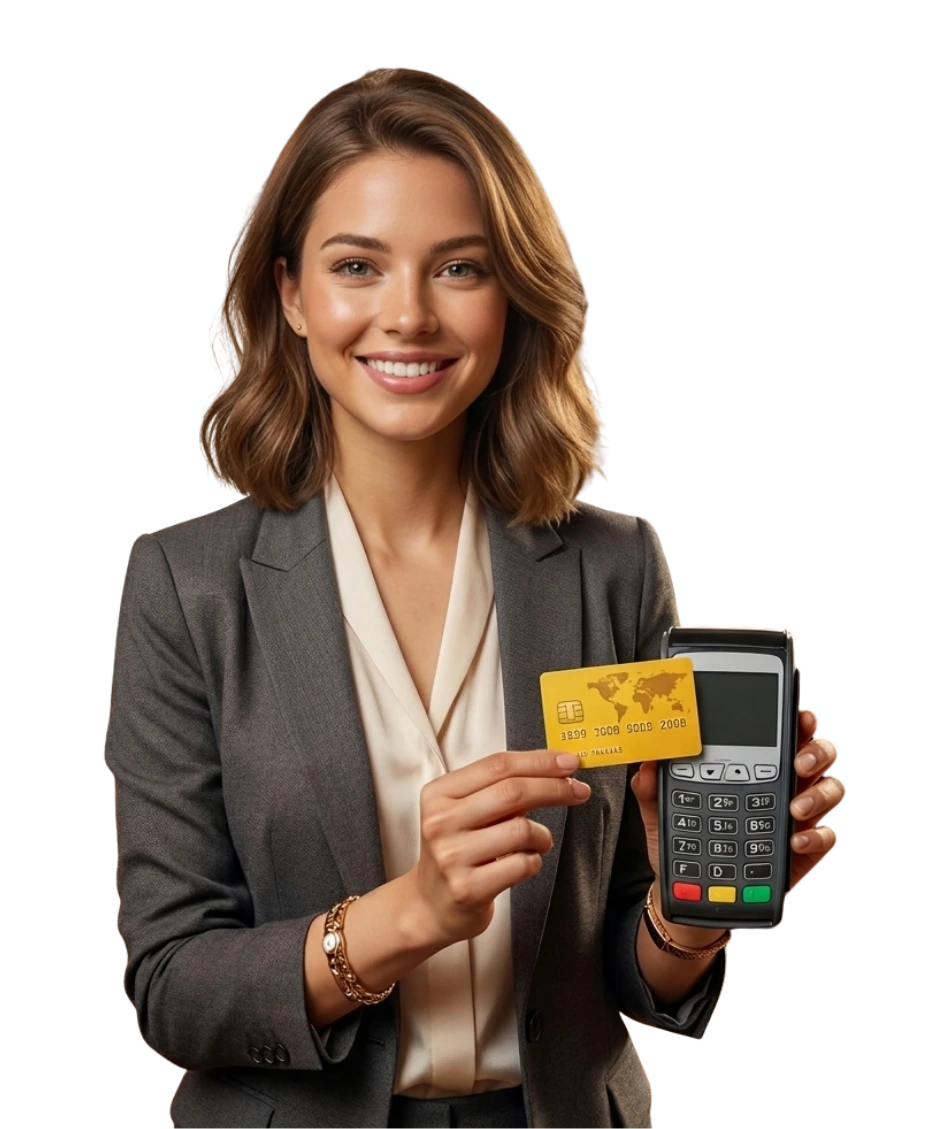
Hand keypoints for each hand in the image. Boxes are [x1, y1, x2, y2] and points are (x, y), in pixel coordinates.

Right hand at [408, 750, 591, 947]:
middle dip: (554, 788)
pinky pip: (522, 865)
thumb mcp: (467, 812)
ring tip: (538, 842)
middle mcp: (440, 822)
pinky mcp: (467, 889)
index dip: (539, 761)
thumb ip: (501, 791)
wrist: (428, 906)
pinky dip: (534, 861)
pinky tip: (524, 863)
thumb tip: (556, 771)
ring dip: (542, 835)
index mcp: (439, 793)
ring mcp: (452, 856)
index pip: (497, 765)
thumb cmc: (457, 851)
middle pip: (511, 792)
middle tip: (579, 791)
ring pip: (521, 830)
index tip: (569, 762)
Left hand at [630, 709, 842, 913]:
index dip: (795, 718)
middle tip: (798, 761)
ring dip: (819, 793)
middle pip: (817, 752)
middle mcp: (782, 782)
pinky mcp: (806, 847)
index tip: (798, 712)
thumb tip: (646, 765)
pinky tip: (796, 840)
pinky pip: (827, 834)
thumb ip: (652, 786)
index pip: (779, 731)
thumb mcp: (663, 810)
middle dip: (816, 749)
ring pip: (831, 788)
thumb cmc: (688, 840)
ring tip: (795, 807)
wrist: (696, 890)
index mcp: (751, 762)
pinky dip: (816, 835)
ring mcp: (799, 813)